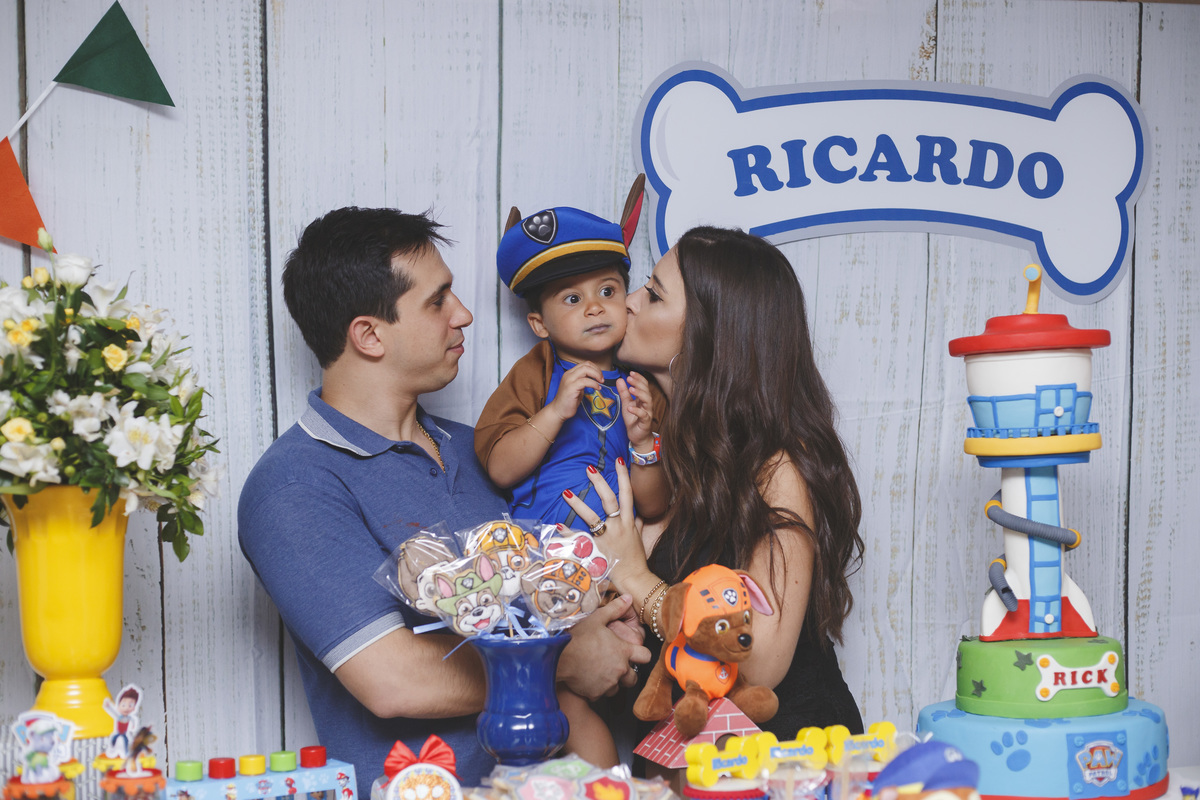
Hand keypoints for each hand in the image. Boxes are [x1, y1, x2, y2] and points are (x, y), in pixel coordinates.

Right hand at [549, 362, 603, 421]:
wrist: (558, 411)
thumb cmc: (568, 401)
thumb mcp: (577, 388)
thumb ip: (583, 381)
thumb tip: (594, 379)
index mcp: (570, 373)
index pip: (585, 364)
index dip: (595, 368)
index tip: (600, 376)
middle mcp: (569, 374)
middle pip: (586, 365)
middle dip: (597, 371)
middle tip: (602, 379)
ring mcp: (569, 380)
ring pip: (586, 369)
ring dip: (596, 375)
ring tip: (600, 383)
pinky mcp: (571, 387)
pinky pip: (585, 381)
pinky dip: (594, 384)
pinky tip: (597, 388)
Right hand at [558, 593, 650, 698]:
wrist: (559, 658)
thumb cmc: (578, 637)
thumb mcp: (596, 619)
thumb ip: (615, 609)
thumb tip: (628, 598)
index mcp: (623, 651)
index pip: (646, 656)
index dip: (642, 654)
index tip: (635, 653)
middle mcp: (620, 669)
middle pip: (634, 678)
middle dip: (628, 673)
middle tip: (616, 665)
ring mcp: (608, 683)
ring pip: (618, 688)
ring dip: (613, 682)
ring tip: (601, 672)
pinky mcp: (596, 693)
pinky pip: (601, 694)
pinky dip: (597, 689)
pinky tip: (589, 679)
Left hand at [562, 458, 649, 590]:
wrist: (636, 579)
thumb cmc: (636, 559)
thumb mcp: (638, 537)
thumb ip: (636, 523)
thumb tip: (637, 513)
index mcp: (629, 522)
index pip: (628, 494)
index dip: (624, 477)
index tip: (618, 460)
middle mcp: (618, 527)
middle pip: (610, 500)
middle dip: (600, 483)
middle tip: (589, 468)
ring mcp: (607, 538)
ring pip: (592, 517)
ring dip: (578, 504)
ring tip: (566, 492)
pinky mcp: (596, 550)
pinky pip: (579, 539)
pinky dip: (569, 532)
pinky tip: (558, 524)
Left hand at [617, 372, 654, 448]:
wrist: (637, 435)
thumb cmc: (633, 419)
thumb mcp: (626, 403)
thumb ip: (623, 392)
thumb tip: (619, 379)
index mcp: (643, 399)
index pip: (644, 385)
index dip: (638, 379)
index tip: (631, 373)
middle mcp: (647, 404)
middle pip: (646, 391)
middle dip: (638, 383)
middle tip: (630, 378)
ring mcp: (647, 413)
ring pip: (648, 401)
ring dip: (639, 394)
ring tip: (631, 390)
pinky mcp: (645, 422)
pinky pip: (643, 415)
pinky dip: (637, 411)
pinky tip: (629, 407)